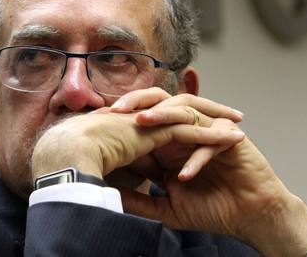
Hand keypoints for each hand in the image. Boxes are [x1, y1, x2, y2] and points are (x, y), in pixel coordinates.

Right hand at [30, 108, 244, 184]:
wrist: (68, 157)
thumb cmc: (78, 166)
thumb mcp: (106, 173)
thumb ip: (120, 181)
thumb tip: (126, 196)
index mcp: (133, 128)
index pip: (165, 122)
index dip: (184, 124)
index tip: (200, 131)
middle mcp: (143, 120)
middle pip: (182, 110)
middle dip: (207, 112)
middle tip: (228, 117)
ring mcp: (149, 121)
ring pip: (191, 115)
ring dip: (216, 119)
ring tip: (239, 124)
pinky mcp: (155, 129)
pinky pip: (191, 129)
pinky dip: (213, 135)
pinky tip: (233, 138)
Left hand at [110, 88, 306, 256]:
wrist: (251, 217)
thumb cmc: (213, 209)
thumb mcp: (167, 209)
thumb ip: (138, 201)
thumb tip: (104, 199)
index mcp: (170, 143)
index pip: (143, 123)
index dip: (120, 122)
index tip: (95, 127)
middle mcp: (187, 131)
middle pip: (160, 103)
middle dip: (137, 103)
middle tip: (114, 111)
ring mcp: (209, 131)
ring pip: (184, 110)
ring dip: (163, 116)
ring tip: (142, 123)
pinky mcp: (230, 139)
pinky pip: (210, 141)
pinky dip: (195, 158)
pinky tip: (182, 177)